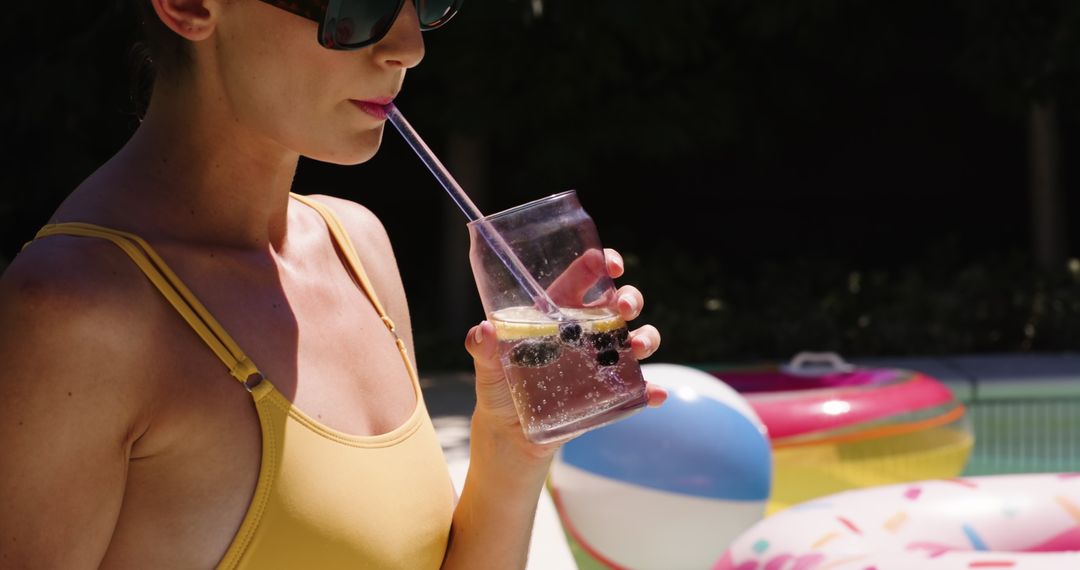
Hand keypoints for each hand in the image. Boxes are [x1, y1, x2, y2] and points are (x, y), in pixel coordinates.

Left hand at [464, 248, 665, 456]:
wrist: (510, 434)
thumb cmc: (499, 388)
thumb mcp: (487, 367)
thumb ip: (482, 348)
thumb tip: (484, 330)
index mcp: (558, 313)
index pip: (585, 277)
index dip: (602, 263)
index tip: (611, 265)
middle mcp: (585, 331)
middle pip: (619, 303)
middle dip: (630, 298)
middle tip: (624, 307)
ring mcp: (600, 360)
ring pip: (637, 337)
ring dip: (647, 337)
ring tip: (639, 346)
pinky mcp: (608, 392)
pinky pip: (637, 388)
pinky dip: (650, 389)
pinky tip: (654, 393)